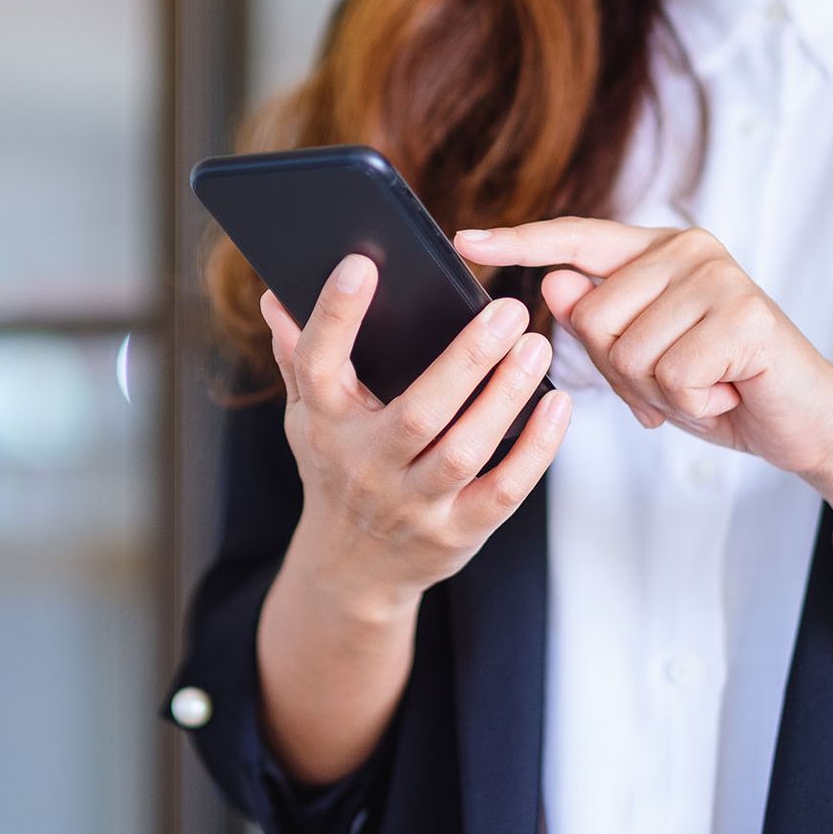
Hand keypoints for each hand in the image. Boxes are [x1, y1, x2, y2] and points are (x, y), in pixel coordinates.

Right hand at [262, 254, 571, 617]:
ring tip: (536, 345)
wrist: (352, 570)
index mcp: (324, 423)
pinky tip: (557, 405)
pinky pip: (502, 490)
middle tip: (507, 309)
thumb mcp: (308, 418)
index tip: (362, 263)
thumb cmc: (336, 472)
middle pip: (418, 411)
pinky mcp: (456, 532)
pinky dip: (536, 449)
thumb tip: (275, 296)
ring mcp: (412, 503)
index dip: (335, 314)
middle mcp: (365, 465)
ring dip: (505, 397)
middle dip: (466, 359)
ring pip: (464, 450)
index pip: (318, 363)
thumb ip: (298, 356)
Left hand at [454, 218, 832, 476]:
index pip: (575, 239)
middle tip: (676, 381)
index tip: (464, 240)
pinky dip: (692, 405)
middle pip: (593, 318)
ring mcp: (719, 278)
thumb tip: (556, 282)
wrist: (802, 422)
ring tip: (705, 386)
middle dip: (623, 373)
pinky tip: (726, 393)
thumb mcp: (643, 359)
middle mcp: (687, 250)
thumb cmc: (719, 388)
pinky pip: (673, 377)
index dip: (519, 241)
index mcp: (657, 252)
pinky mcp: (745, 316)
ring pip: (629, 352)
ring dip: (660, 393)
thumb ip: (600, 322)